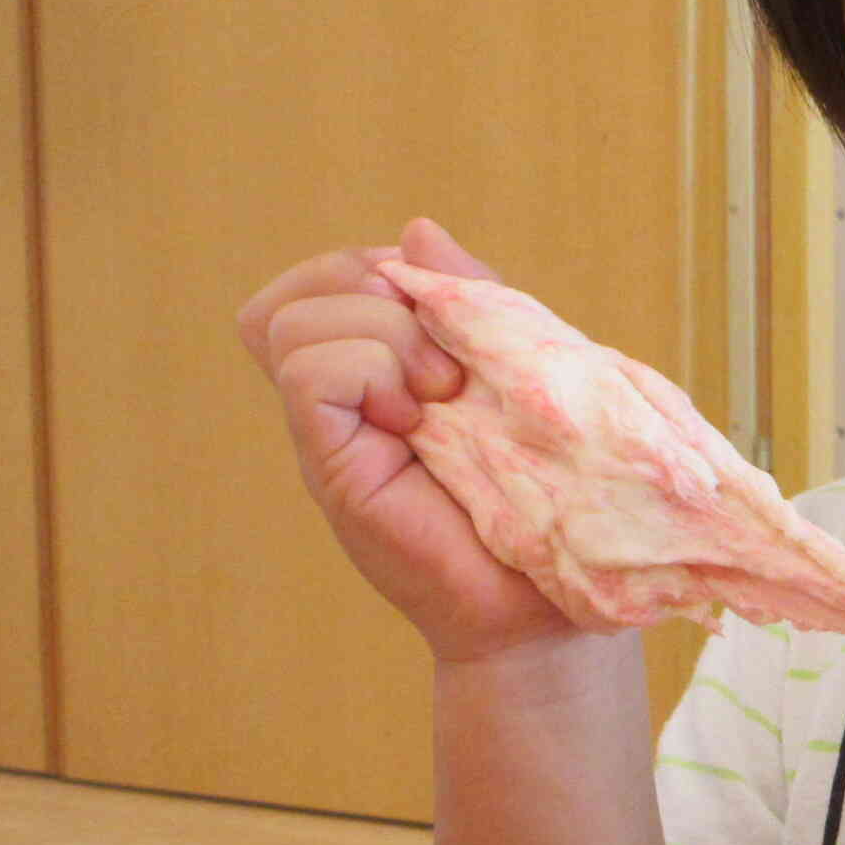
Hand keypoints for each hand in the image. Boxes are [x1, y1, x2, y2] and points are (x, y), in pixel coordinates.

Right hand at [234, 217, 585, 662]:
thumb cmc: (551, 503)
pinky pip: (310, 373)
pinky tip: (418, 419)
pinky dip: (370, 372)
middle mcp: (346, 399)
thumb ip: (475, 304)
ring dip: (384, 336)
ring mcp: (330, 434)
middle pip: (300, 288)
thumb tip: (417, 230)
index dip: (385, 268)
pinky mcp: (332, 468)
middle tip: (448, 361)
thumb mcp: (524, 373)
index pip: (333, 276)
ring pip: (293, 320)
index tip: (454, 318)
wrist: (549, 614)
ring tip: (440, 396)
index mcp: (387, 368)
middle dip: (378, 288)